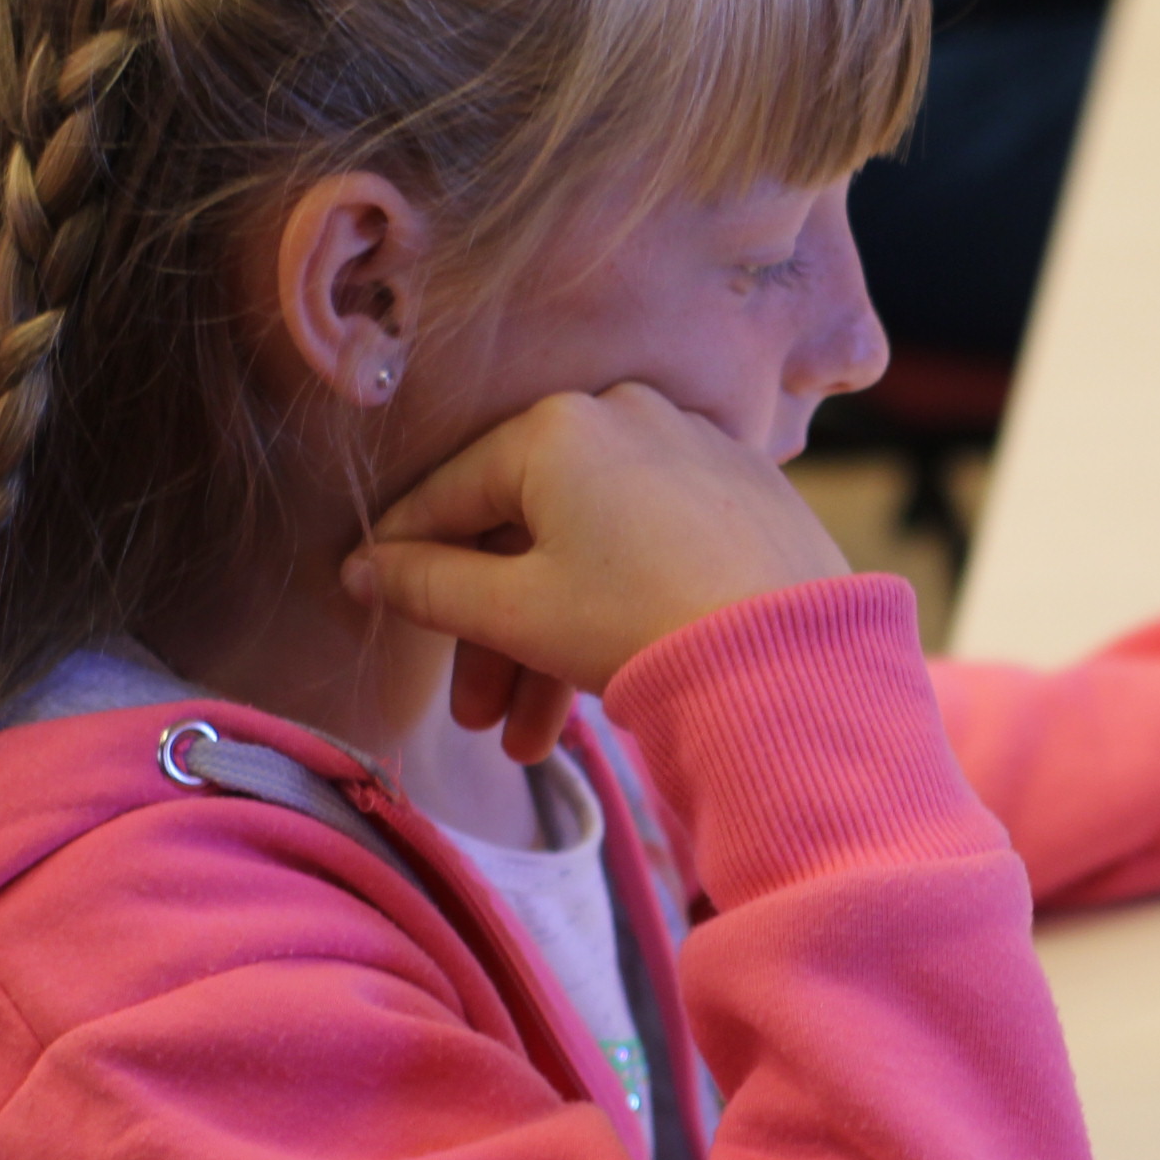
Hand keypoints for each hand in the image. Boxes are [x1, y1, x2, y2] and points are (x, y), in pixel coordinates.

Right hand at [340, 385, 850, 758]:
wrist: (795, 656)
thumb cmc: (642, 624)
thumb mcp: (517, 612)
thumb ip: (427, 586)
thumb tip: (363, 569)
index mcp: (557, 426)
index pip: (451, 493)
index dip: (407, 558)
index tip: (374, 603)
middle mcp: (626, 415)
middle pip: (526, 530)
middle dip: (494, 636)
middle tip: (477, 720)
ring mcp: (693, 448)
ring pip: (590, 547)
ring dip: (550, 643)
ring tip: (536, 743)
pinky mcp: (745, 492)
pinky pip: (652, 544)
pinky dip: (616, 607)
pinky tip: (601, 688)